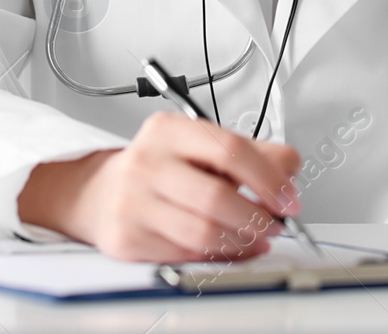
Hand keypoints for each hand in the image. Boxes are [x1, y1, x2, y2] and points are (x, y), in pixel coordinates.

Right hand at [19, 112, 301, 262]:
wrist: (97, 193)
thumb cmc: (158, 168)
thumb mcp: (199, 145)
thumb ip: (250, 151)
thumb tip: (289, 169)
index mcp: (169, 130)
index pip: (229, 149)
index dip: (268, 177)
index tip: (287, 197)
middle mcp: (147, 162)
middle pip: (217, 197)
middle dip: (257, 217)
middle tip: (275, 223)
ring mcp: (133, 202)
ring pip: (203, 233)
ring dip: (242, 241)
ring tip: (256, 237)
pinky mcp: (127, 238)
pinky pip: (185, 255)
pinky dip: (218, 256)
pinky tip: (229, 249)